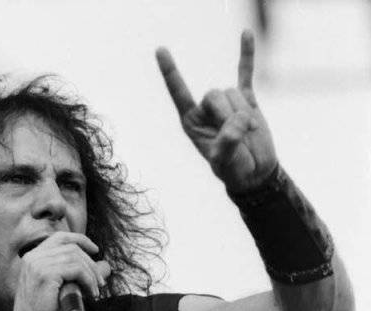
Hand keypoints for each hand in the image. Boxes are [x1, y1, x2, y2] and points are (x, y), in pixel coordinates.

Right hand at [11, 232, 110, 310]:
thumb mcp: (63, 289)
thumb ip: (80, 275)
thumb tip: (104, 266)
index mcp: (33, 258)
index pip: (60, 238)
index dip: (80, 240)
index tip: (95, 250)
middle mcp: (33, 257)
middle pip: (71, 246)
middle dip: (90, 262)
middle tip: (100, 282)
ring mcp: (38, 264)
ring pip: (75, 257)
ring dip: (91, 273)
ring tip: (96, 290)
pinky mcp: (46, 274)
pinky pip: (76, 269)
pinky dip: (88, 279)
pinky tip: (91, 292)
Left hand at [156, 29, 276, 192]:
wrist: (254, 171)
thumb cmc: (233, 169)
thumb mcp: (225, 162)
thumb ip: (227, 143)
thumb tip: (238, 122)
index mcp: (192, 121)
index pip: (179, 93)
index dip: (170, 72)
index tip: (160, 50)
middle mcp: (206, 109)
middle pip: (213, 94)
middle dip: (227, 114)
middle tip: (239, 135)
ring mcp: (226, 103)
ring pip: (233, 93)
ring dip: (244, 114)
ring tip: (250, 132)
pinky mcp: (246, 99)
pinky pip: (245, 73)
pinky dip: (247, 55)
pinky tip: (246, 34)